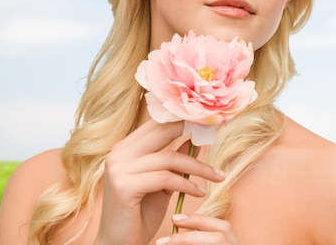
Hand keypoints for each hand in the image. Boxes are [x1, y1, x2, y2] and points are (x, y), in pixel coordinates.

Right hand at [95, 119, 225, 244]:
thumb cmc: (139, 215)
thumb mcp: (161, 183)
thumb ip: (173, 160)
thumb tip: (194, 139)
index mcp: (124, 148)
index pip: (154, 124)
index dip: (179, 119)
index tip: (203, 120)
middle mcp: (118, 153)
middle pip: (161, 132)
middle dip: (190, 131)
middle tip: (213, 133)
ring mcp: (118, 168)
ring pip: (168, 158)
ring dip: (198, 167)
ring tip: (217, 176)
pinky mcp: (124, 185)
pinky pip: (165, 179)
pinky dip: (187, 184)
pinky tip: (200, 192)